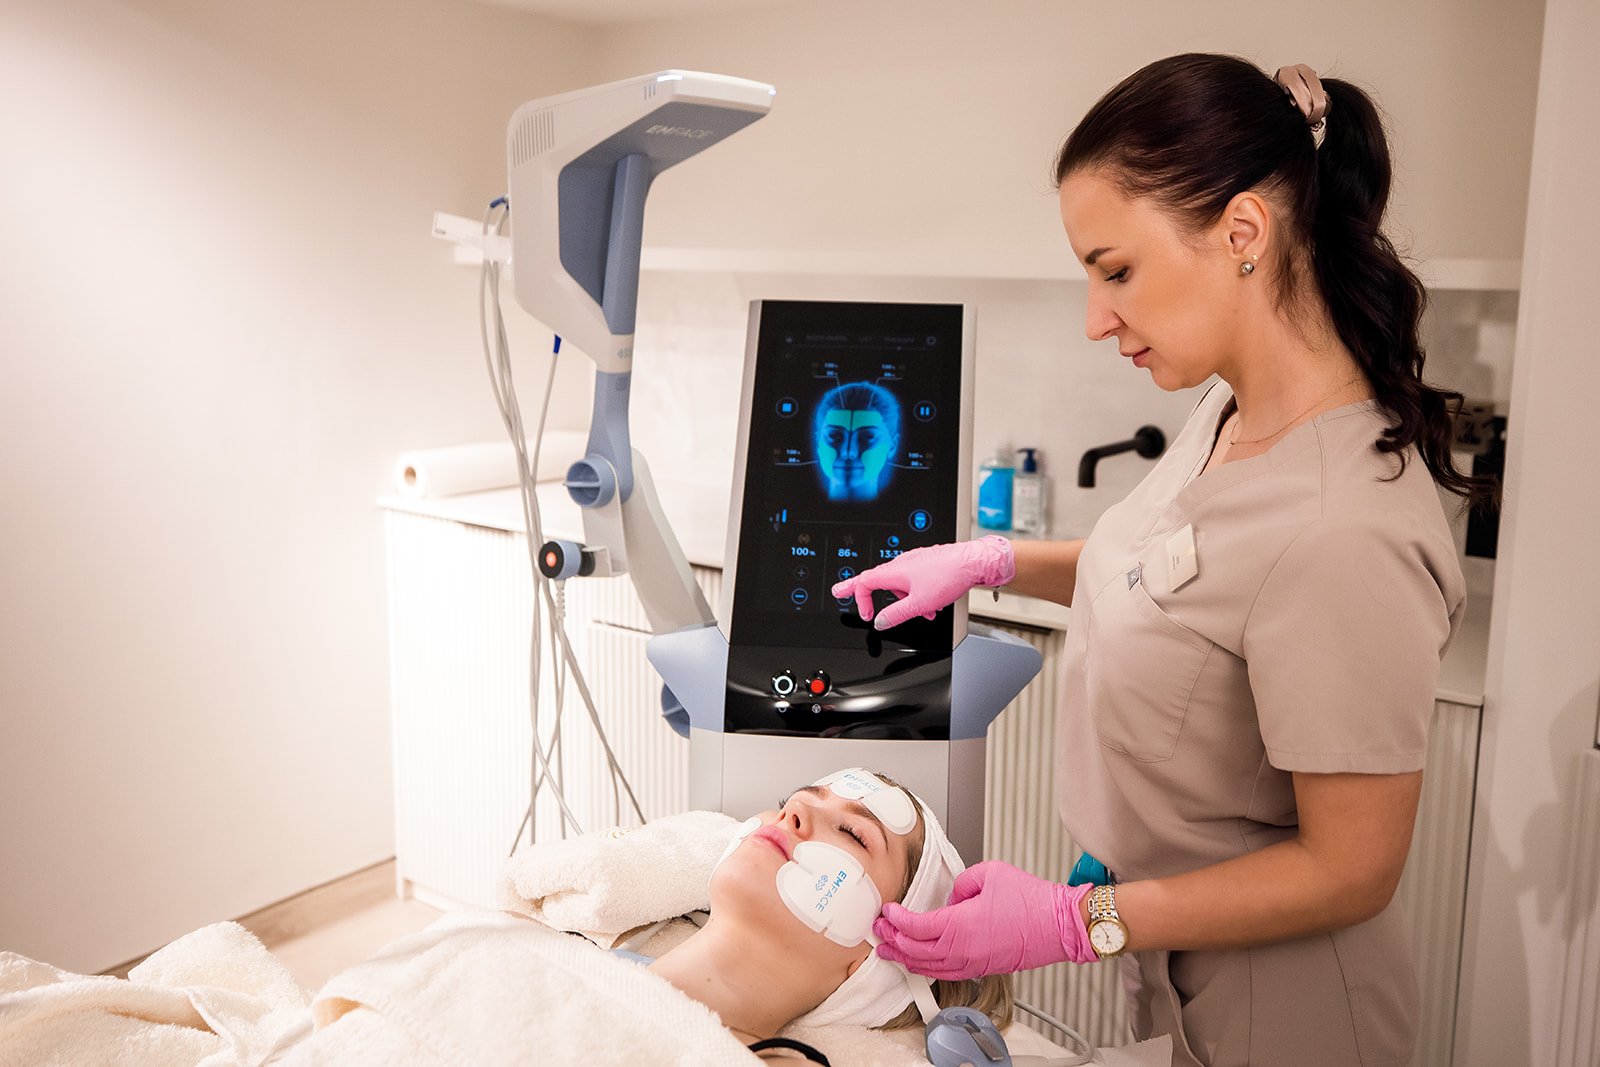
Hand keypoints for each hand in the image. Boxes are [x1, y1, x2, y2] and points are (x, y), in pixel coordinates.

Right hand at [831, 536, 1014, 630]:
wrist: (974, 562)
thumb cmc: (948, 576)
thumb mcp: (919, 603)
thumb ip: (896, 614)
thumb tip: (881, 621)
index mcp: (895, 571)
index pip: (864, 582)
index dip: (856, 596)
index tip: (856, 608)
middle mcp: (903, 563)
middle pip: (881, 583)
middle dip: (874, 597)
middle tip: (853, 599)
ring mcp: (916, 562)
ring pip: (903, 586)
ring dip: (909, 602)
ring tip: (926, 612)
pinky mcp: (928, 564)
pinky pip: (916, 582)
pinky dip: (921, 595)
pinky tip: (934, 604)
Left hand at [871, 860, 1095, 979]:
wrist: (1060, 925)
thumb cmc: (1031, 900)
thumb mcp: (990, 873)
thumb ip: (961, 882)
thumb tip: (951, 897)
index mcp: (959, 926)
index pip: (915, 927)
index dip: (896, 920)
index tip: (887, 911)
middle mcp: (962, 950)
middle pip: (915, 952)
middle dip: (892, 941)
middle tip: (879, 931)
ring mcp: (973, 963)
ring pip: (929, 967)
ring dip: (906, 959)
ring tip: (890, 951)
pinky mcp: (983, 968)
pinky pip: (947, 972)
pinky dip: (927, 967)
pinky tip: (921, 961)